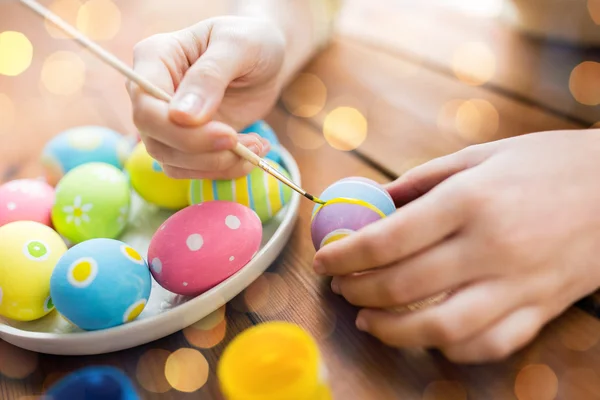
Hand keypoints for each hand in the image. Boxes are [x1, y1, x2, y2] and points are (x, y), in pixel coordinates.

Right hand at [128, 16, 285, 178]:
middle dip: (203, 152)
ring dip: (218, 164)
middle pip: (155, 139)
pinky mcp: (186, 142)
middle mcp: (151, 93)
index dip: (179, 130)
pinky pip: (192, 169)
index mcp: (155, 58)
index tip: (228, 134)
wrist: (266, 56)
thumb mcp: (238, 46)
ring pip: (172, 162)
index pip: (146, 107)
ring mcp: (166, 121)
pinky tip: (252, 153)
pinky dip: (223, 170)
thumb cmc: (250, 41)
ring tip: (258, 147)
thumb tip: (182, 117)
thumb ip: (210, 76)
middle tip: (250, 145)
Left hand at [313, 130, 599, 362]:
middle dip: (358, 292)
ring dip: (391, 330)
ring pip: (440, 328)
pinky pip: (487, 344)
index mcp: (470, 201)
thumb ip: (421, 181)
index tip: (324, 261)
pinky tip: (426, 333)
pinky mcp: (541, 309)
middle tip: (341, 287)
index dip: (345, 255)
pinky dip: (448, 346)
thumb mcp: (480, 156)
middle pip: (404, 287)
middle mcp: (491, 247)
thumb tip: (373, 202)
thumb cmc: (546, 163)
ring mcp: (518, 285)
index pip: (388, 240)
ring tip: (367, 319)